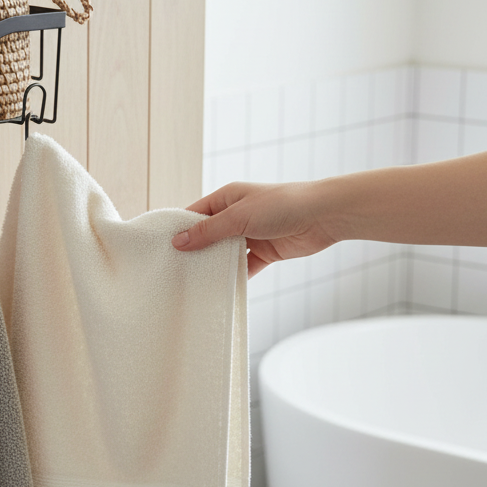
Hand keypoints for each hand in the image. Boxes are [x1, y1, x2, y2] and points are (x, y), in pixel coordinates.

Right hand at [171, 182, 337, 276]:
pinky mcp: (266, 252)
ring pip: (226, 253)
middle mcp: (238, 215)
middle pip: (210, 235)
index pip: (196, 213)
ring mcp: (252, 234)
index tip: (163, 246)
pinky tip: (223, 287)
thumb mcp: (238, 217)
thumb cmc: (282, 204)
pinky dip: (236, 276)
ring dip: (216, 265)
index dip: (180, 229)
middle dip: (196, 250)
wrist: (323, 216)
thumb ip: (208, 231)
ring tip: (194, 281)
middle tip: (175, 268)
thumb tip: (178, 241)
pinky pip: (246, 266)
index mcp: (228, 198)